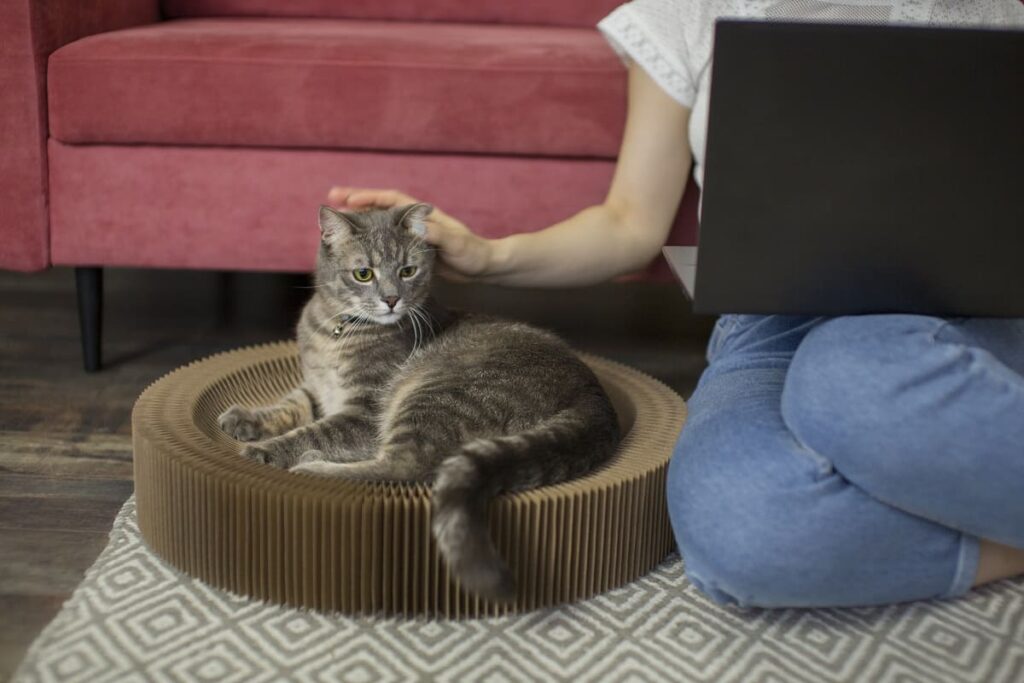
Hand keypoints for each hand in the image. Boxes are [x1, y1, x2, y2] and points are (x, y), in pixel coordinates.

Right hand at [327, 186, 492, 280]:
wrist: (484, 269)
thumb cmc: (472, 253)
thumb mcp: (455, 244)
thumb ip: (435, 234)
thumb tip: (414, 224)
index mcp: (421, 214)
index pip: (389, 199)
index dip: (366, 197)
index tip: (345, 198)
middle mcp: (412, 222)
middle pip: (377, 211)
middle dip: (354, 208)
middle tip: (329, 208)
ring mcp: (410, 238)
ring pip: (378, 228)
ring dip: (359, 227)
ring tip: (334, 230)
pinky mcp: (409, 254)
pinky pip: (383, 246)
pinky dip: (368, 246)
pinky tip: (355, 253)